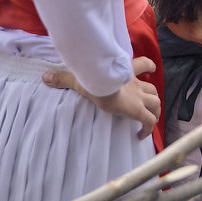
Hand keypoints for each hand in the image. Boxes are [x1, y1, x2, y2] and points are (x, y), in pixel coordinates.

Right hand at [43, 57, 159, 138]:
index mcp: (126, 73)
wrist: (102, 83)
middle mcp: (135, 85)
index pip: (143, 64)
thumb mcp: (78, 77)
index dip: (148, 66)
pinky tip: (141, 135)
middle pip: (153, 88)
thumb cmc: (92, 78)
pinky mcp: (138, 110)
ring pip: (156, 103)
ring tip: (149, 119)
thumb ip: (64, 78)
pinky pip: (149, 121)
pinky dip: (148, 128)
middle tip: (149, 102)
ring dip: (154, 111)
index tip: (150, 69)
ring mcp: (139, 98)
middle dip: (152, 95)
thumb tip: (45, 77)